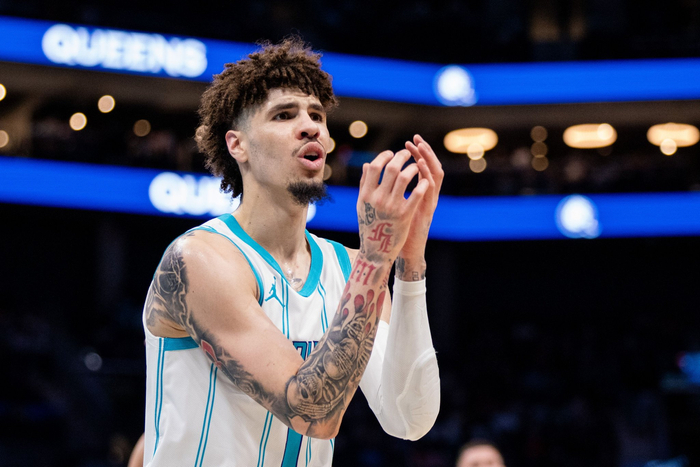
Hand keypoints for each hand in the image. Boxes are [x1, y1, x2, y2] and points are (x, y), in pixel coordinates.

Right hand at [357, 149, 428, 263]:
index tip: (391, 154)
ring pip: (405, 177)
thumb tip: (367, 165)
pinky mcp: (405, 215)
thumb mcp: (362, 205)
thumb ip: (364, 184)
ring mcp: (391, 207)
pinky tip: (425, 181)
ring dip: (413, 168)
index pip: (374, 167)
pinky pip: (417, 194)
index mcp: (365, 195)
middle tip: (407, 154)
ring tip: (416, 166)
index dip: (384, 157)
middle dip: (401, 157)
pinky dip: (422, 184)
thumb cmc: (369, 225)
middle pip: (391, 169)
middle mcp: (377, 199)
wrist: (376, 250)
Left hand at [396, 135, 443, 279]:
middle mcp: (428, 195)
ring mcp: (429, 202)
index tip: (409, 142)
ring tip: (420, 147)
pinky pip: (430, 189)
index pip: (422, 167)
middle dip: (423, 151)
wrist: (407, 251)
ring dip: (427, 159)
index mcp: (420, 193)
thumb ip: (388, 190)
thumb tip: (372, 171)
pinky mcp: (427, 210)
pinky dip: (427, 175)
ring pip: (435, 175)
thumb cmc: (398, 230)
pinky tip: (420, 165)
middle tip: (415, 139)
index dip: (418, 154)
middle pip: (431, 167)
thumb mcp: (393, 206)